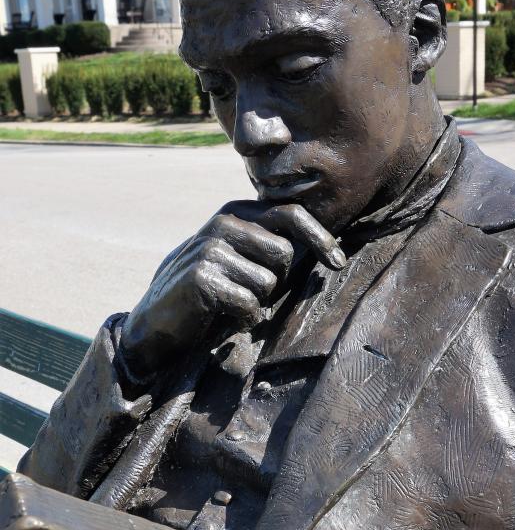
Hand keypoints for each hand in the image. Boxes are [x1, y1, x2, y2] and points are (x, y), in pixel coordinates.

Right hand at [120, 201, 344, 377]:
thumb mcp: (243, 256)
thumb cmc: (215, 287)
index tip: (338, 262)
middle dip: (279, 280)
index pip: (291, 214)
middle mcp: (224, 223)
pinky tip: (222, 314)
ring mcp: (211, 248)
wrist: (160, 316)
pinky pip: (249, 304)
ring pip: (268, 282)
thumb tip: (330, 248)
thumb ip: (275, 243)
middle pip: (286, 254)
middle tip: (250, 289)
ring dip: (257, 301)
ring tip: (231, 301)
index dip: (320, 238)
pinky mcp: (202, 277)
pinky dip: (243, 318)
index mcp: (238, 212)